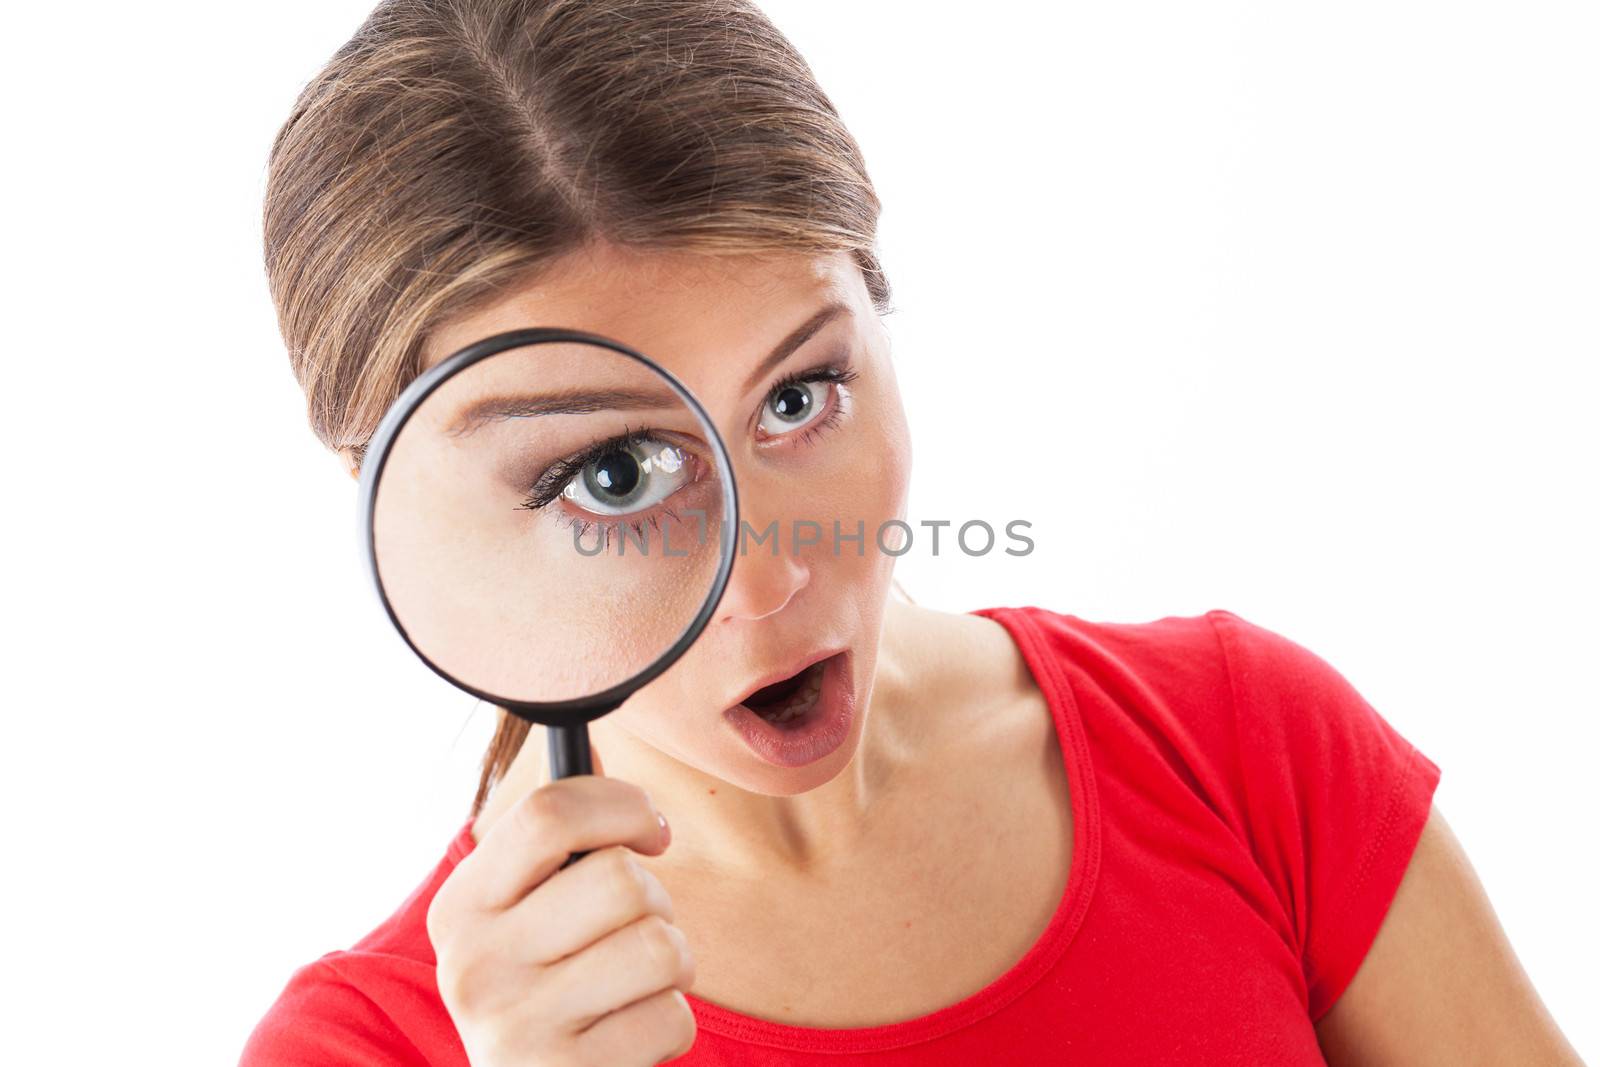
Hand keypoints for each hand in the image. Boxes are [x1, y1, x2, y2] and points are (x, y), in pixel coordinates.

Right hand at [427, 750, 695, 1065]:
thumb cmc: (551, 988)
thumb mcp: (528, 915)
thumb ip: (555, 841)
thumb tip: (596, 749)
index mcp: (460, 906)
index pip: (550, 811)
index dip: (624, 806)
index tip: (650, 830)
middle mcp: (473, 964)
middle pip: (619, 878)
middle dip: (656, 900)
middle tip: (637, 928)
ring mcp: (515, 1027)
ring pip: (659, 946)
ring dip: (673, 963)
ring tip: (637, 984)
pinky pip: (671, 1018)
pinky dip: (670, 1025)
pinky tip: (630, 1037)